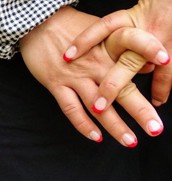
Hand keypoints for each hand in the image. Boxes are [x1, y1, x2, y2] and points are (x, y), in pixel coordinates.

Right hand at [20, 6, 161, 145]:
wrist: (37, 25)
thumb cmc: (69, 26)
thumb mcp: (101, 30)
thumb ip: (123, 49)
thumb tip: (148, 67)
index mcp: (108, 46)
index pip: (133, 50)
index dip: (149, 54)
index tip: (166, 64)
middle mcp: (95, 64)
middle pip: (122, 90)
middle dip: (140, 112)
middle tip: (155, 129)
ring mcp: (75, 76)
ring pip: (98, 107)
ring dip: (115, 126)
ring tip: (130, 141)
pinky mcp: (57, 84)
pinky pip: (72, 109)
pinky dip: (84, 125)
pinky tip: (96, 137)